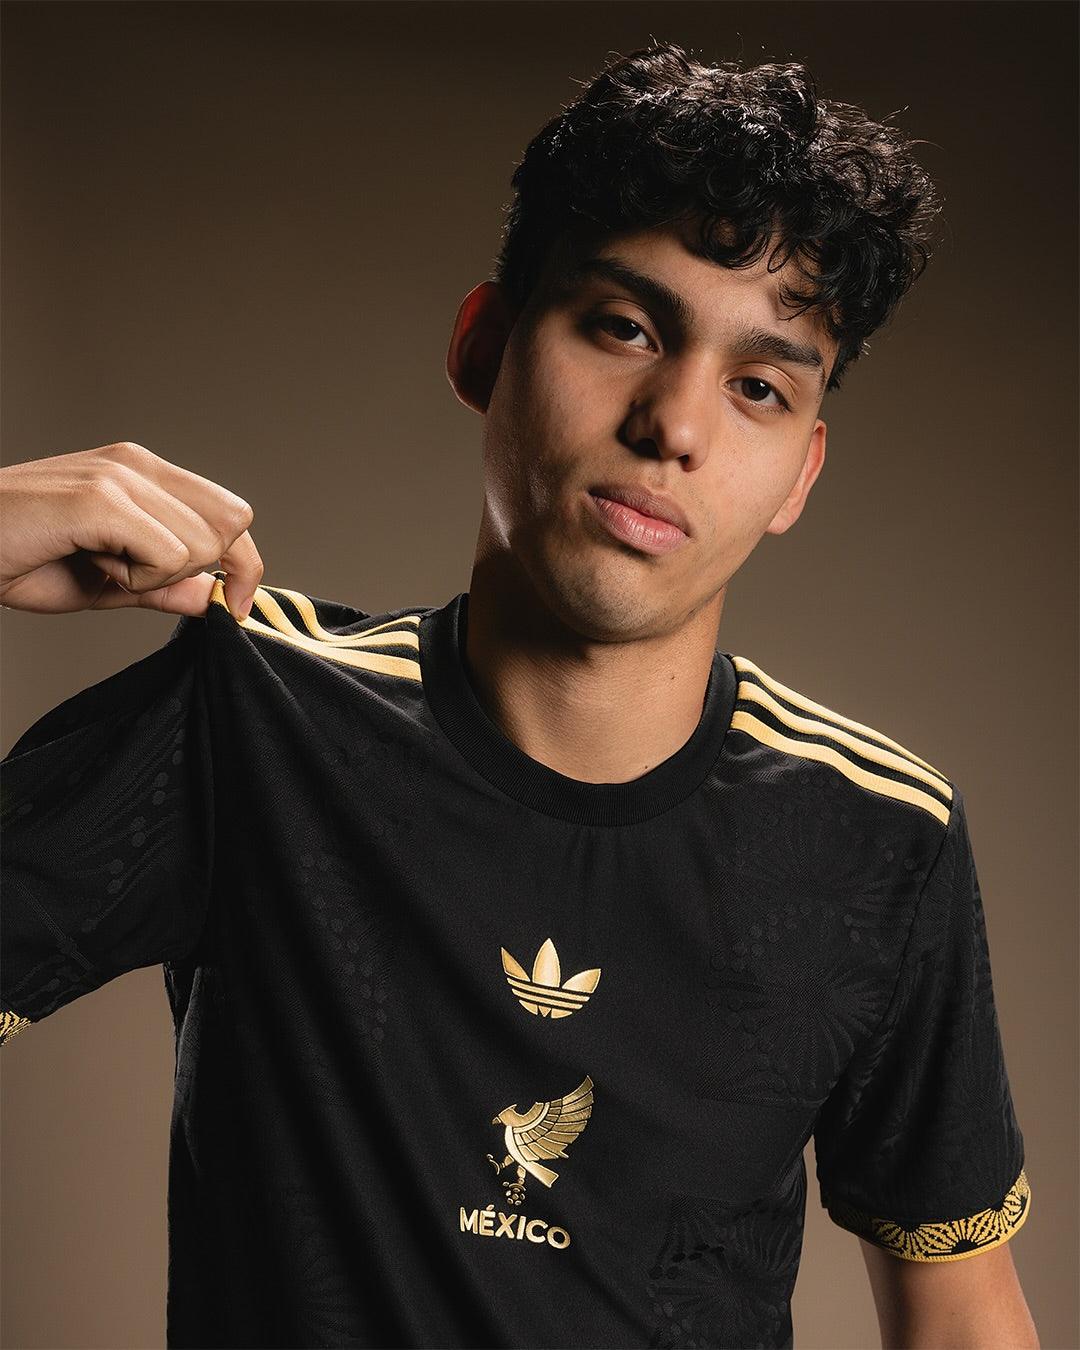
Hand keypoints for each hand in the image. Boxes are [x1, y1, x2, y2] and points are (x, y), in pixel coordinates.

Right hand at [0, 441, 262, 619]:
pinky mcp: (101, 498)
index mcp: (144, 473)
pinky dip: (136, 578)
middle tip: (133, 574)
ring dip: (155, 575)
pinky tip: (93, 563)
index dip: (245, 565)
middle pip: (231, 526)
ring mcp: (119, 475)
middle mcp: (136, 463)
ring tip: (100, 562)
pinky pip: (167, 557)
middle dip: (196, 569)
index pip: (233, 514)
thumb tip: (217, 594)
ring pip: (201, 545)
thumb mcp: (108, 582)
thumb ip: (165, 586)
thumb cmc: (19, 559)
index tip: (236, 606)